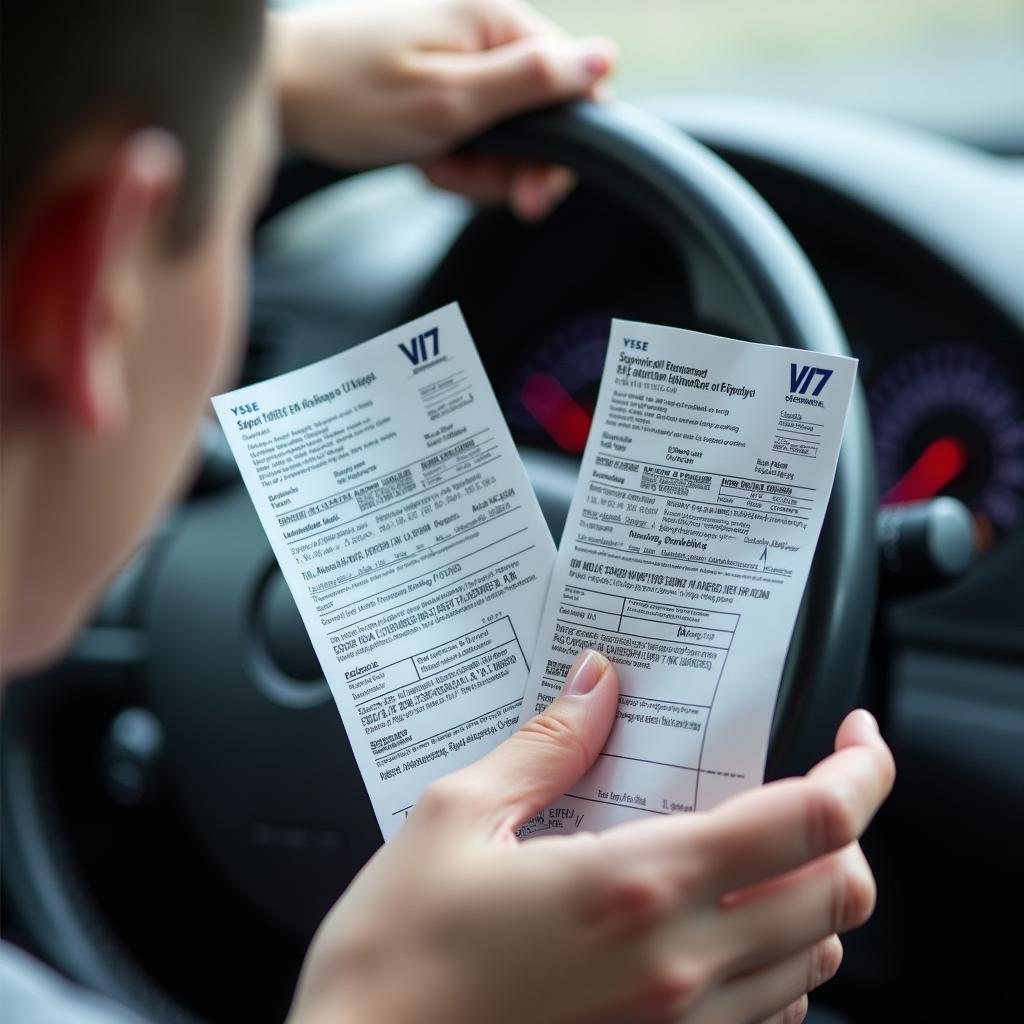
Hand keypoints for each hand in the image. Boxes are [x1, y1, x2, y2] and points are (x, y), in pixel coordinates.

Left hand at [270, 0, 616, 218]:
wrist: (279, 92)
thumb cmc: (350, 93)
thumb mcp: (448, 99)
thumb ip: (530, 82)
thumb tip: (605, 61)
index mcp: (496, 20)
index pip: (575, 86)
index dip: (559, 151)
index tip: (527, 194)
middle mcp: (486, 31)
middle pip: (541, 119)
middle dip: (504, 164)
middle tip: (455, 173)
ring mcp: (463, 58)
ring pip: (507, 136)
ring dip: (472, 166)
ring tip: (429, 159)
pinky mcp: (443, 81)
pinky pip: (475, 134)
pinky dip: (452, 157)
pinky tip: (421, 155)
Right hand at [288, 650, 894, 1023]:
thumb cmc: (396, 958)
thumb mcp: (454, 818)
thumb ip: (545, 744)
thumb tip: (596, 683)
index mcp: (636, 883)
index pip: (810, 820)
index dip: (860, 769)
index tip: (856, 735)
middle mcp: (679, 965)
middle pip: (838, 890)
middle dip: (843, 828)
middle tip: (798, 788)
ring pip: (816, 959)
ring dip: (809, 895)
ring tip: (755, 856)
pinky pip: (768, 1019)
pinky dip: (776, 966)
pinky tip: (718, 933)